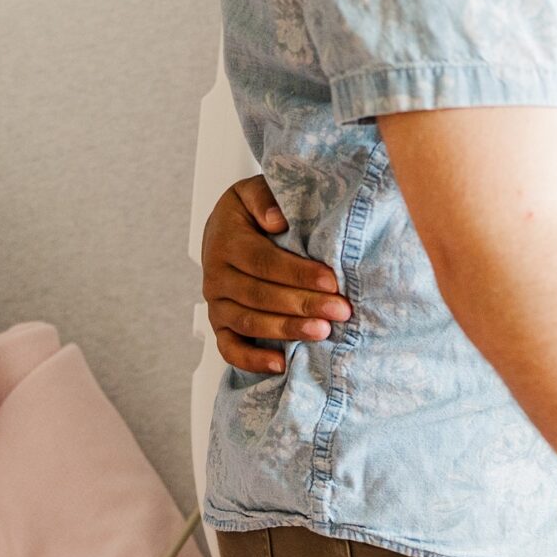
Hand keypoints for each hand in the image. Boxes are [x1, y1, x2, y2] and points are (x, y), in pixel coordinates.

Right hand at [203, 178, 353, 374]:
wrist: (232, 228)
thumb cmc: (256, 211)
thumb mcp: (257, 191)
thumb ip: (265, 198)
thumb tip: (277, 220)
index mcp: (226, 241)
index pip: (263, 261)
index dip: (298, 273)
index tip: (331, 281)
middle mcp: (216, 275)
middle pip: (259, 295)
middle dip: (302, 304)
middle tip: (341, 310)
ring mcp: (217, 303)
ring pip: (248, 322)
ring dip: (287, 329)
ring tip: (322, 332)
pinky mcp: (221, 325)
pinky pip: (230, 348)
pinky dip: (252, 360)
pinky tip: (281, 365)